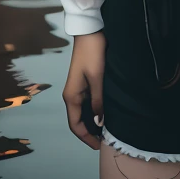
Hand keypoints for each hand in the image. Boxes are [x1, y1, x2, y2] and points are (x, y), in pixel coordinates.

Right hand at [62, 31, 105, 150]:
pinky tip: (106, 114)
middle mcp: (72, 95)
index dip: (86, 137)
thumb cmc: (93, 54)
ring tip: (108, 130)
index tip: (98, 147)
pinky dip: (95, 111)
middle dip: (90, 132)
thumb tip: (99, 122)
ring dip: (93, 122)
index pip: (75, 125)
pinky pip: (89, 103)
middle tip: (106, 141)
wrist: (90, 31)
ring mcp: (79, 88)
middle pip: (79, 120)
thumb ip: (98, 101)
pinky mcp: (86, 82)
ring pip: (84, 112)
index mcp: (71, 96)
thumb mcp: (97, 78)